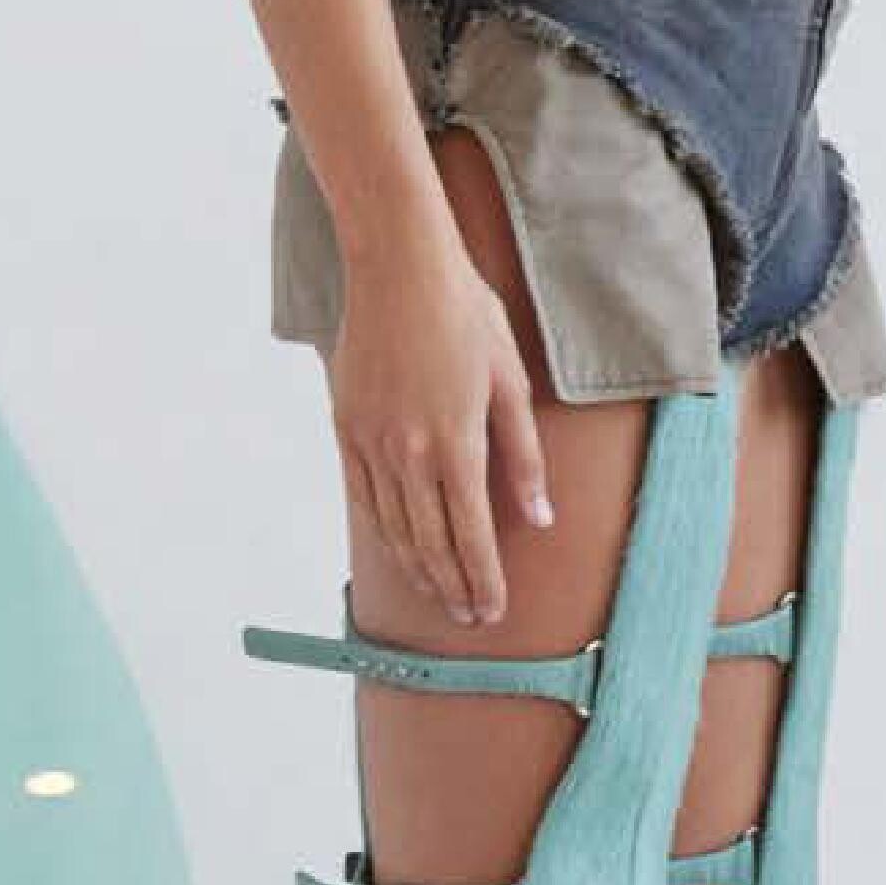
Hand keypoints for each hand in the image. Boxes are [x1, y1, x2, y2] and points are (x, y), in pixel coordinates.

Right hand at [329, 231, 553, 626]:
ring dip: (417, 569)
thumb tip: (538, 518)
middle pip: (430, 542)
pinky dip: (383, 532)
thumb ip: (523, 457)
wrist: (398, 266)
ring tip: (437, 594)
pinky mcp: (347, 428)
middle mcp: (409, 453)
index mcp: (457, 443)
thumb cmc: (465, 314)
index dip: (483, 579)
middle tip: (468, 617)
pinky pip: (364, 497)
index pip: (471, 535)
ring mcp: (372, 442)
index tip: (492, 611)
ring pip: (393, 528)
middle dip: (452, 586)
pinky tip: (398, 549)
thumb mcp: (511, 382)